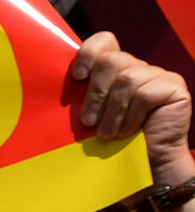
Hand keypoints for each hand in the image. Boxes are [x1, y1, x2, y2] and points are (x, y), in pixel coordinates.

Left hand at [71, 32, 193, 211]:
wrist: (139, 170)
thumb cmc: (106, 146)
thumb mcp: (86, 119)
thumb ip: (76, 99)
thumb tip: (39, 87)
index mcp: (114, 71)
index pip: (104, 41)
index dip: (89, 52)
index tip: (77, 77)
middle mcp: (137, 68)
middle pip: (111, 61)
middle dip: (95, 94)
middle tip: (88, 122)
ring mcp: (158, 76)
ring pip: (127, 78)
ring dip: (112, 111)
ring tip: (107, 134)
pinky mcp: (174, 88)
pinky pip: (146, 93)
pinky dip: (132, 116)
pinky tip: (128, 132)